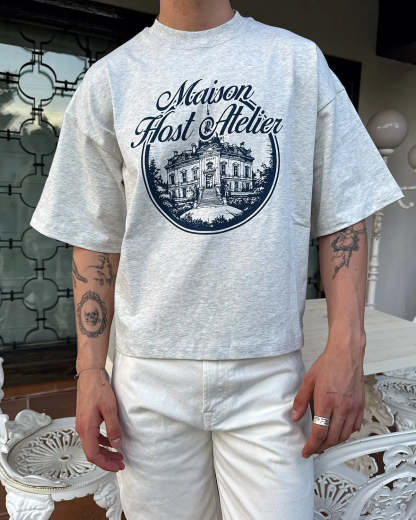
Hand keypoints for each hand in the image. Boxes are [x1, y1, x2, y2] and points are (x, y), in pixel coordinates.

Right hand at [75, 369, 124, 471]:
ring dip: (105, 452)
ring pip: (92, 445)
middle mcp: (82, 429)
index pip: (93, 455)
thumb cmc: (98, 389)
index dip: (106, 464)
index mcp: (86, 428)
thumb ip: (113, 428)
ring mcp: (83, 425)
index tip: (117, 467)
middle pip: (92, 453)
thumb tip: (117, 446)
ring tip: (118, 455)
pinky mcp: (86, 420)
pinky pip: (93, 437)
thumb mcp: (110, 409)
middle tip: (120, 464)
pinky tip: (112, 442)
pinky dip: (102, 442)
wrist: (90, 376)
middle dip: (106, 461)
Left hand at [291, 337, 365, 457]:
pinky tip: (339, 431)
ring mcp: (353, 408)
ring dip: (334, 442)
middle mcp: (342, 408)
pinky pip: (355, 427)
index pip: (319, 432)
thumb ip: (301, 401)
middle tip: (313, 449)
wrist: (346, 354)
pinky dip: (346, 433)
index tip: (306, 451)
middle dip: (321, 447)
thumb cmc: (328, 364)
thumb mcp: (308, 381)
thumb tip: (295, 417)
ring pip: (344, 435)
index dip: (311, 446)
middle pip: (332, 438)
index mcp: (326, 402)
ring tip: (324, 442)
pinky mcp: (360, 406)